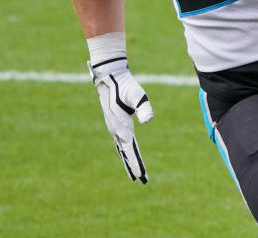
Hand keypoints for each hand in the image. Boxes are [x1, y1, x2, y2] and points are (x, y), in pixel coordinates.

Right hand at [88, 57, 153, 183]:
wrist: (109, 76)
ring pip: (122, 148)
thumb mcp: (137, 94)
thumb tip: (148, 121)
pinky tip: (127, 153)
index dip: (136, 163)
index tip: (141, 176)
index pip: (129, 150)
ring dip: (129, 160)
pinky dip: (124, 151)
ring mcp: (113, 127)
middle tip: (142, 180)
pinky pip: (120, 141)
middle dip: (133, 166)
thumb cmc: (124, 84)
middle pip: (125, 153)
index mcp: (121, 127)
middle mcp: (115, 130)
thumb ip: (143, 107)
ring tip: (135, 172)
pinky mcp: (114, 122)